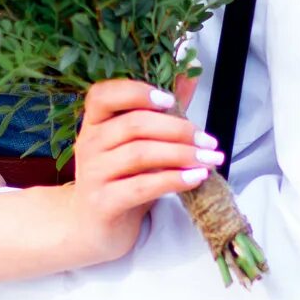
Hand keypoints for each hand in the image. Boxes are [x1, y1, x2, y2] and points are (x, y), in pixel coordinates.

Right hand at [47, 78, 219, 272]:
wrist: (91, 227)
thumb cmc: (120, 179)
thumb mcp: (139, 144)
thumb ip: (163, 110)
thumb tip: (190, 72)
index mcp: (94, 123)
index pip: (103, 95)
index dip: (136, 92)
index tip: (170, 100)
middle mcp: (88, 144)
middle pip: (134, 125)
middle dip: (178, 130)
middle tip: (208, 140)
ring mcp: (93, 175)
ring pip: (140, 154)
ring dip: (182, 155)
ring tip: (210, 160)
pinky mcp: (103, 203)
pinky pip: (142, 187)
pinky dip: (174, 180)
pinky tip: (196, 178)